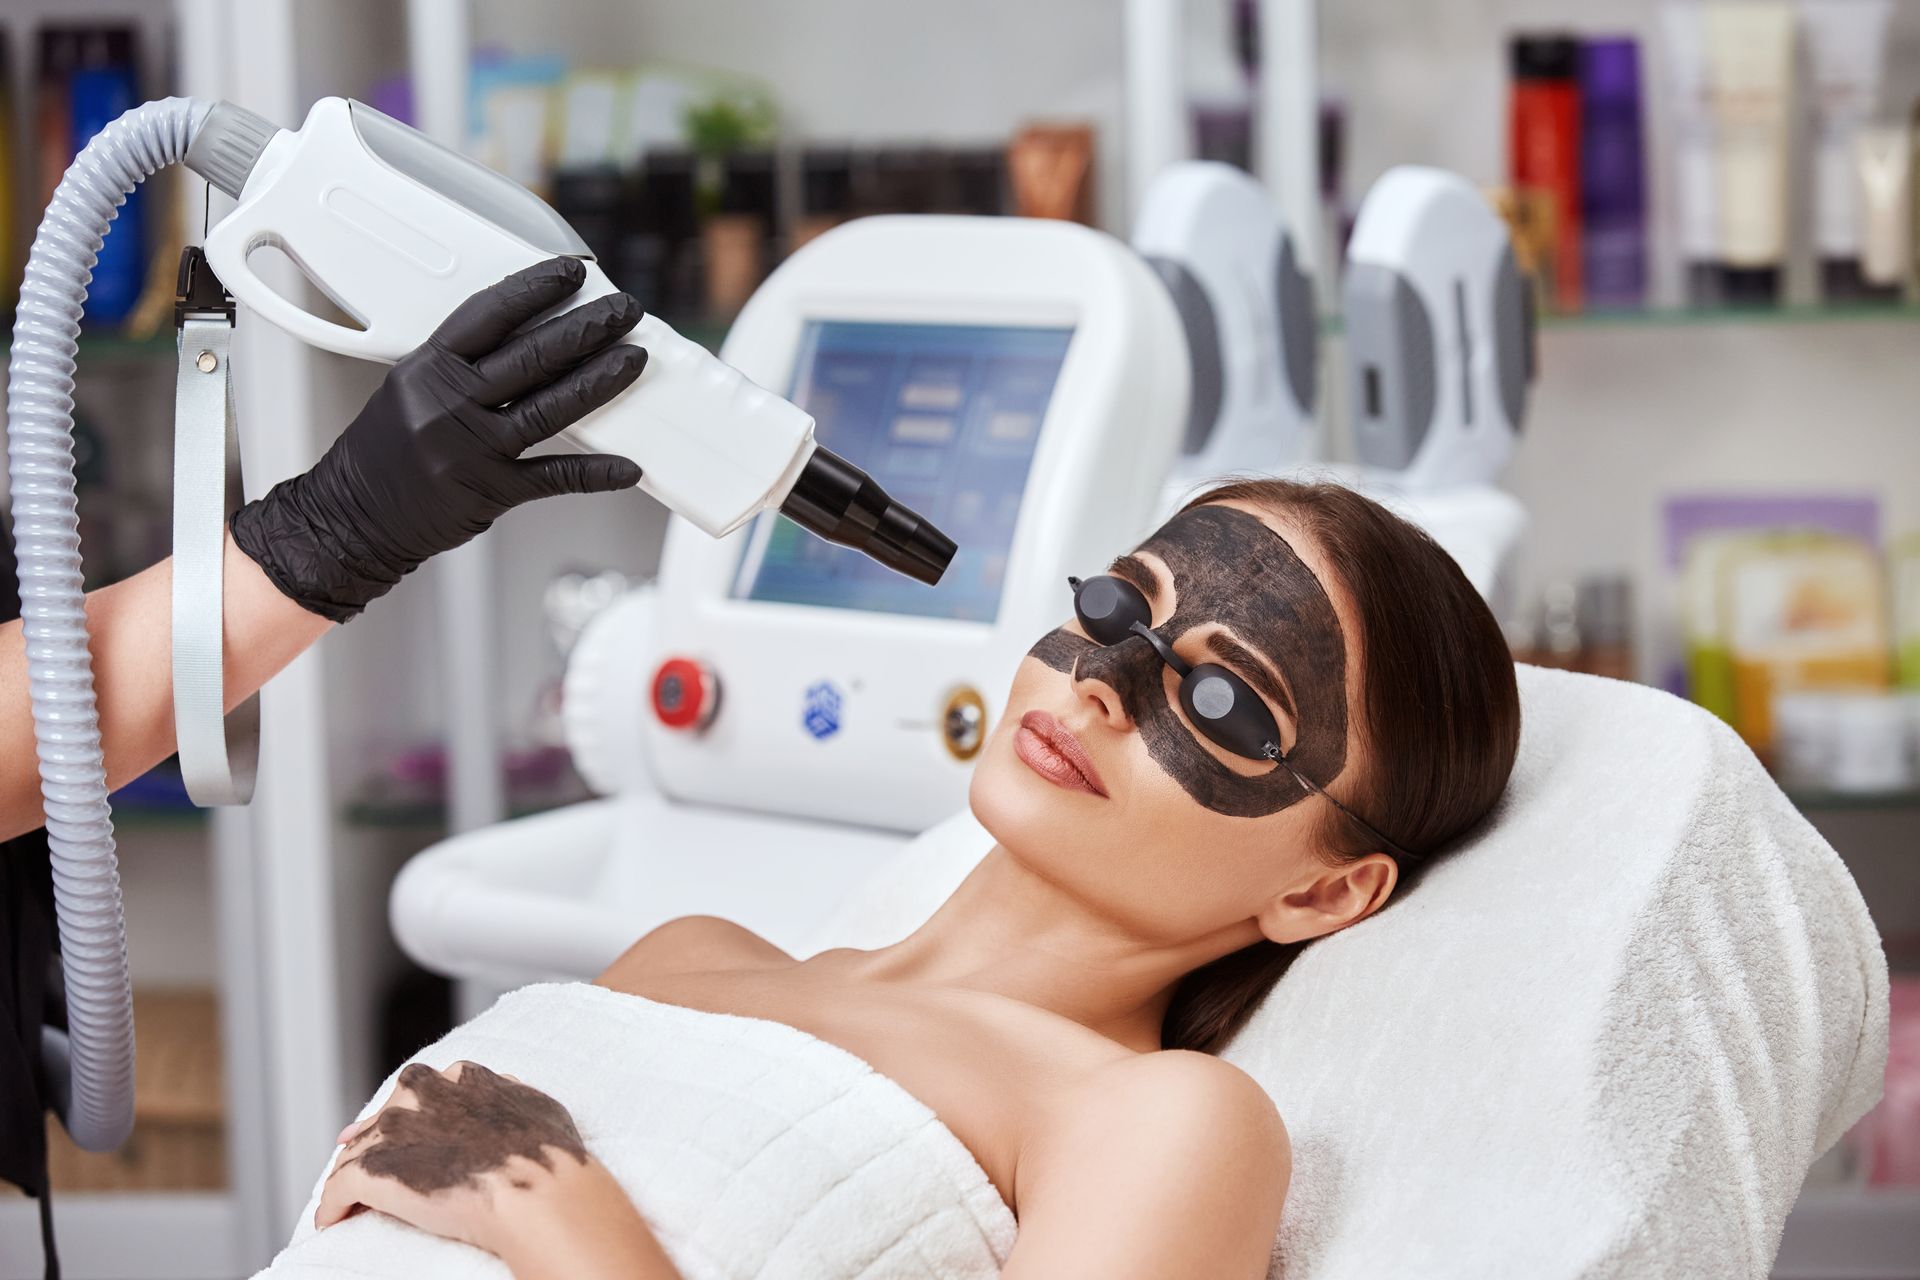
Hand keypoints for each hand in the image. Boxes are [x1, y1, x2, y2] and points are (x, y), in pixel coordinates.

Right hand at [233, 257, 647, 622]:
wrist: (353, 519)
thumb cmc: (383, 454)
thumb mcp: (409, 391)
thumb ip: (460, 366)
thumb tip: (525, 337)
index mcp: (426, 369)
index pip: (489, 314)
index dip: (535, 289)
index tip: (570, 272)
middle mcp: (448, 404)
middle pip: (531, 355)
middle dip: (586, 328)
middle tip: (623, 311)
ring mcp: (471, 449)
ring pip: (550, 406)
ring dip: (600, 380)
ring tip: (633, 358)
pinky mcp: (491, 491)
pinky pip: (553, 476)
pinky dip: (594, 472)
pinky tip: (627, 464)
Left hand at [317, 1061, 585, 1250]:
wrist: (534, 1188)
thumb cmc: (548, 1153)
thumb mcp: (535, 1105)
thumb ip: (510, 1094)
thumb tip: (505, 1088)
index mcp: (460, 1077)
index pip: (418, 1091)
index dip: (406, 1114)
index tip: (396, 1128)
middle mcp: (422, 1094)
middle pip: (382, 1117)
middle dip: (369, 1139)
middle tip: (359, 1161)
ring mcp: (396, 1129)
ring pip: (355, 1152)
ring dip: (347, 1178)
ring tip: (343, 1204)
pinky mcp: (375, 1169)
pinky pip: (338, 1187)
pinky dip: (331, 1205)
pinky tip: (331, 1220)